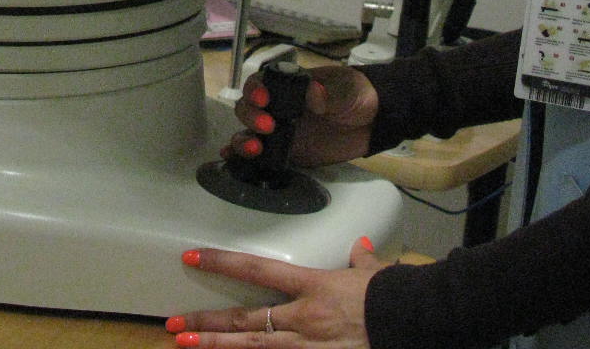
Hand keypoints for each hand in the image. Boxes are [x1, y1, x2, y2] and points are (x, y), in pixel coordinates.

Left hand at [166, 238, 382, 347]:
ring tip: (187, 345)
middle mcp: (304, 318)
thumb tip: (359, 250)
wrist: (415, 324)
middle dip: (208, 321)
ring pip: (254, 348)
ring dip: (218, 347)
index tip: (192, 258)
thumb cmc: (394, 299)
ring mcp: (309, 347)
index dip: (222, 263)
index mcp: (313, 286)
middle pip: (246, 319)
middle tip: (175, 323)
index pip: (258, 269)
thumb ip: (360, 264)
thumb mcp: (374, 275)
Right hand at [227, 65, 378, 167]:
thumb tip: (314, 94)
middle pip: (248, 108)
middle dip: (250, 116)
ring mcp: (282, 131)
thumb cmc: (358, 95)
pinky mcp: (288, 153)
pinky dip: (242, 157)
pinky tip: (232, 160)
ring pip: (248, 132)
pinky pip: (261, 155)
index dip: (255, 90)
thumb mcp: (348, 91)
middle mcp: (280, 107)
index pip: (261, 83)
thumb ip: (331, 94)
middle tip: (268, 126)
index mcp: (290, 85)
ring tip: (254, 149)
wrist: (375, 121)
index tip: (264, 99)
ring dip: (243, 140)